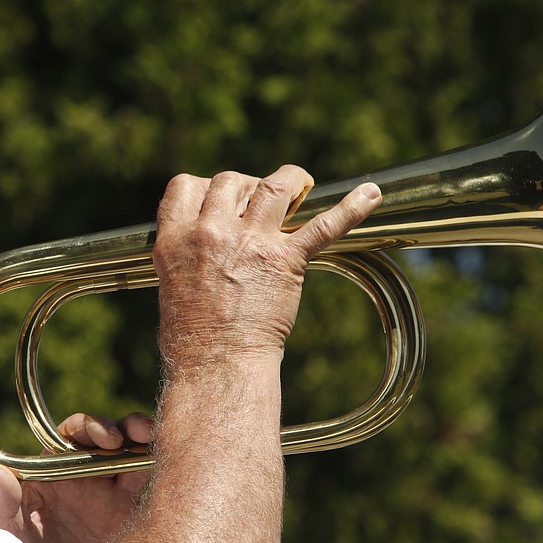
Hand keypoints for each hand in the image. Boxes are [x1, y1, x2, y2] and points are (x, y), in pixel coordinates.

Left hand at [0, 412, 153, 542]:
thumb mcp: (10, 541)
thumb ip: (4, 507)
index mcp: (52, 475)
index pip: (69, 438)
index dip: (87, 428)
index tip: (103, 439)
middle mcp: (82, 477)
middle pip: (104, 438)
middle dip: (119, 428)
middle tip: (132, 435)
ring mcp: (108, 493)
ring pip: (130, 452)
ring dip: (142, 437)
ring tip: (151, 437)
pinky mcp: (131, 511)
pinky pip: (148, 480)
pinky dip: (161, 463)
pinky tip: (172, 462)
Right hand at [153, 167, 380, 369]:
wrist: (216, 363)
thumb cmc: (191, 335)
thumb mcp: (171, 281)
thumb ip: (187, 252)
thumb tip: (206, 243)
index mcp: (175, 238)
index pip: (186, 187)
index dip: (205, 187)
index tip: (221, 198)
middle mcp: (209, 232)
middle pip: (230, 181)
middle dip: (247, 185)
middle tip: (259, 201)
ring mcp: (249, 243)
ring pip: (273, 187)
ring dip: (289, 180)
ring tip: (300, 185)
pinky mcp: (285, 260)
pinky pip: (323, 225)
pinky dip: (351, 207)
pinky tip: (371, 195)